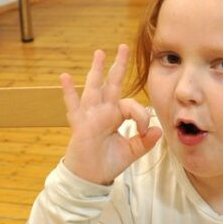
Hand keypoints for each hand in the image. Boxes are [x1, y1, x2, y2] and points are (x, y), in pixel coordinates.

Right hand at [62, 44, 161, 184]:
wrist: (91, 177)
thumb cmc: (108, 162)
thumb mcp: (131, 152)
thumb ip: (144, 141)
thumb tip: (157, 130)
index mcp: (115, 115)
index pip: (131, 105)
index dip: (140, 116)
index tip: (142, 131)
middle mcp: (103, 111)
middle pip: (112, 83)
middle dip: (118, 65)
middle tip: (124, 46)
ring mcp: (90, 115)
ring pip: (94, 88)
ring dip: (96, 70)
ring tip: (99, 52)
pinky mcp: (80, 123)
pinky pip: (73, 105)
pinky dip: (68, 91)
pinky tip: (64, 77)